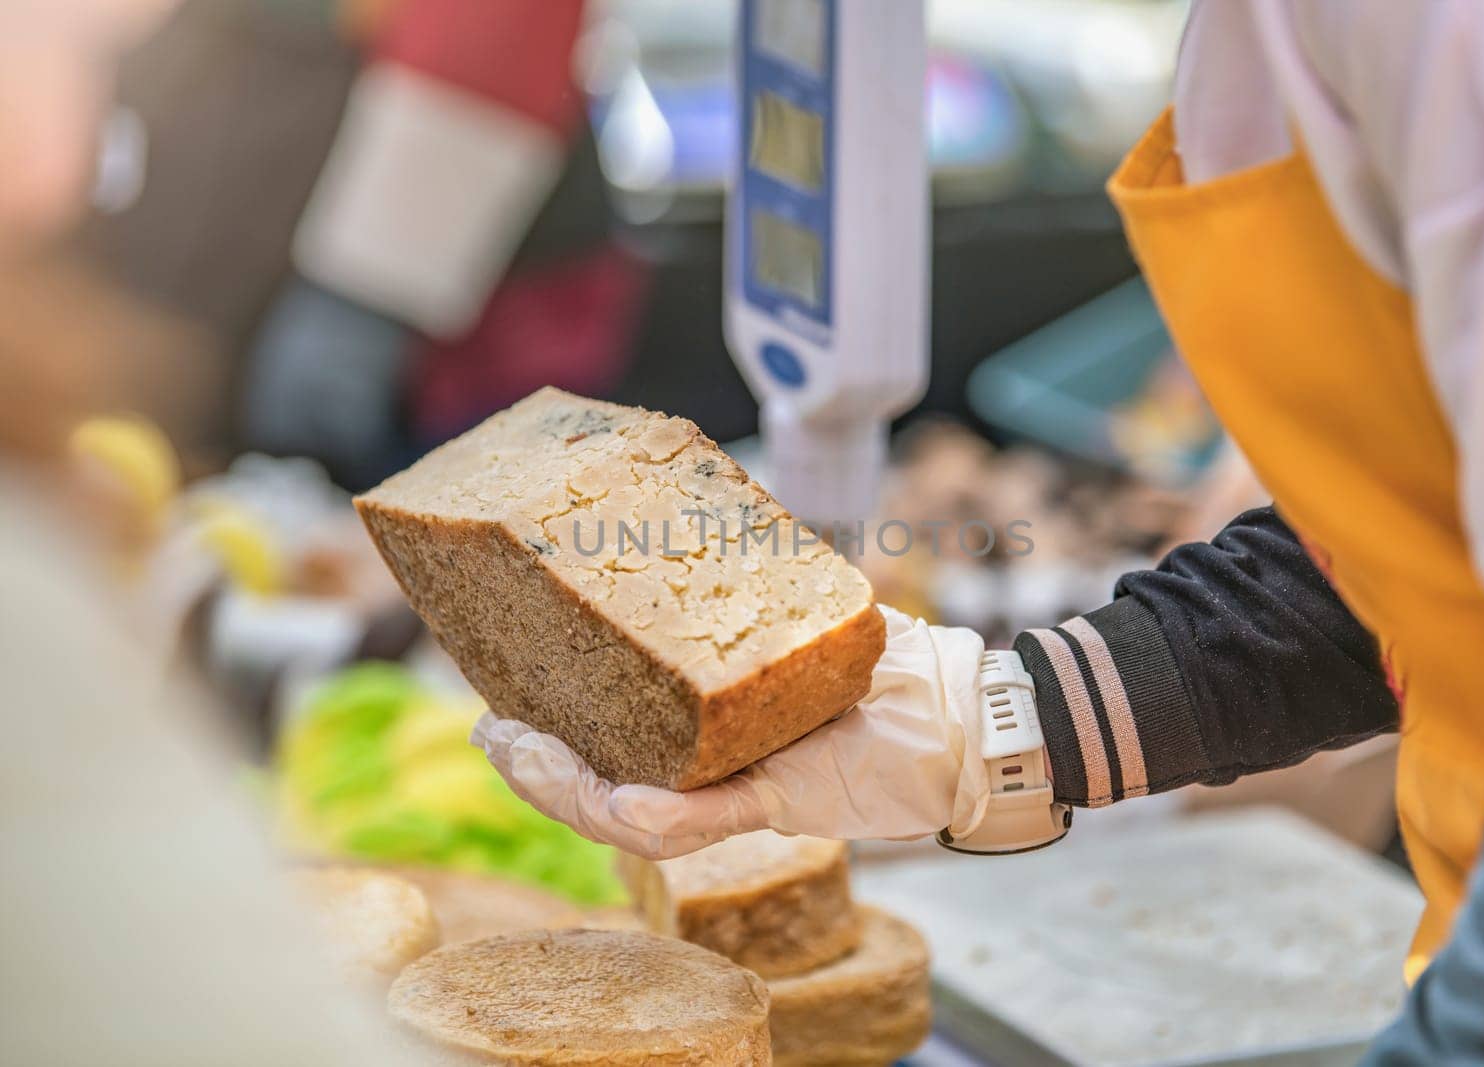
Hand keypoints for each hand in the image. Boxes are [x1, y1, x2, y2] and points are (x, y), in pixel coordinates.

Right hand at [471, 605, 991, 858]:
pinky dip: (648, 815)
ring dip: (567, 788)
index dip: (552, 745)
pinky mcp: (781, 801)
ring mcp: (745, 794)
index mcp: (714, 744)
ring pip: (630, 816)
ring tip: (522, 749)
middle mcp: (720, 780)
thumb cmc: (892, 675)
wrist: (970, 717)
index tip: (502, 711)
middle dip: (538, 767)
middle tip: (491, 733)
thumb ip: (751, 612)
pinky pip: (697, 823)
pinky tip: (610, 797)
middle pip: (604, 792)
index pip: (615, 756)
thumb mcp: (805, 630)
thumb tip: (694, 535)